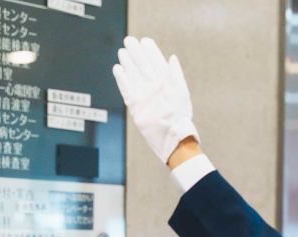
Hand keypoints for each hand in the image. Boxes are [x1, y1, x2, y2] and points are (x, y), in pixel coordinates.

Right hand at [113, 36, 200, 164]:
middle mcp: (154, 87)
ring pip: (133, 75)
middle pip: (142, 66)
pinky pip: (126, 89)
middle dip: (136, 53)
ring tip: (122, 52)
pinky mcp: (135, 105)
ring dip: (128, 63)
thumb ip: (175, 74)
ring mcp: (144, 95)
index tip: (144, 41)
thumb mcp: (180, 91)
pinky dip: (122, 79)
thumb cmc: (178, 113)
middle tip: (128, 40)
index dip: (150, 51)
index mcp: (166, 82)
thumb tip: (172, 57)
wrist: (170, 134)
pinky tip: (117, 69)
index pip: (156, 63)